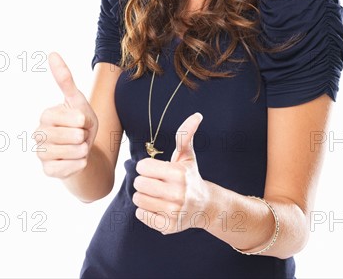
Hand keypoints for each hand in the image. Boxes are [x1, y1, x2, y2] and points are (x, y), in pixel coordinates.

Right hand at [34, 52, 98, 178]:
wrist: (86, 150)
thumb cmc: (82, 123)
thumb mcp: (78, 100)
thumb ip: (65, 80)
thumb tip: (51, 53)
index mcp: (46, 115)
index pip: (64, 117)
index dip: (79, 120)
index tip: (83, 120)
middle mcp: (39, 134)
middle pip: (67, 136)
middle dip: (83, 135)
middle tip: (83, 135)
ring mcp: (41, 153)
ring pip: (67, 153)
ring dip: (82, 149)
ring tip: (82, 146)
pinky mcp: (47, 171)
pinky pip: (65, 169)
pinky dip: (78, 164)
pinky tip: (79, 159)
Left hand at [132, 112, 209, 234]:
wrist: (204, 206)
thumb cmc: (190, 176)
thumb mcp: (187, 155)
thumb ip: (186, 135)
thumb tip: (197, 115)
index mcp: (178, 174)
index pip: (143, 167)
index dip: (146, 167)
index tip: (156, 170)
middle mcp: (177, 194)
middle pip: (138, 184)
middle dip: (144, 181)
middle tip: (155, 183)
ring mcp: (173, 212)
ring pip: (138, 199)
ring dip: (143, 196)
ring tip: (156, 195)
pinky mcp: (168, 227)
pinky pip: (141, 215)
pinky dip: (145, 211)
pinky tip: (157, 206)